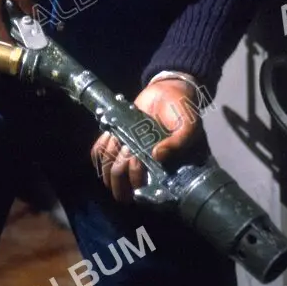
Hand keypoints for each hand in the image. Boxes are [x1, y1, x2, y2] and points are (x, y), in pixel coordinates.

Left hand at [90, 78, 202, 203]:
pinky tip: (111, 136)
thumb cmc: (181, 112)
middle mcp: (144, 170)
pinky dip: (100, 148)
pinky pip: (99, 154)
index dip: (135, 178)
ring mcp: (128, 156)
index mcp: (162, 173)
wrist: (168, 92)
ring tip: (122, 140)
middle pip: (120, 188)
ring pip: (108, 172)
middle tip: (129, 149)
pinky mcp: (117, 142)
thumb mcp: (188, 126)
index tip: (138, 158)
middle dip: (120, 170)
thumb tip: (157, 155)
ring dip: (110, 156)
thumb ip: (178, 142)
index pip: (142, 193)